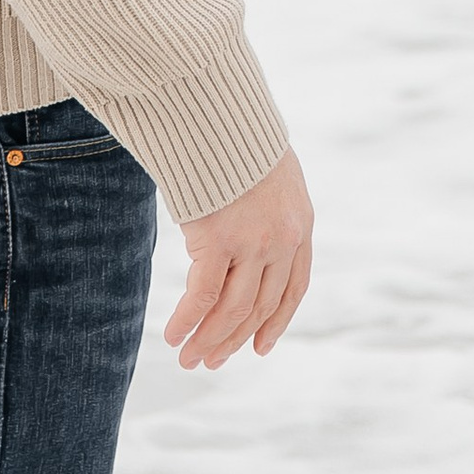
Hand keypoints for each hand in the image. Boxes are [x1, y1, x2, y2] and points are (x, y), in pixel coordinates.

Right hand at [162, 145, 313, 369]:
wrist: (223, 111)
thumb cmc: (239, 138)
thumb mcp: (273, 177)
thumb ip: (270, 214)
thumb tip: (251, 241)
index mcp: (301, 226)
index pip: (294, 289)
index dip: (276, 322)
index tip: (260, 348)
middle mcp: (282, 240)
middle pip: (259, 307)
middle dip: (233, 340)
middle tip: (210, 362)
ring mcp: (252, 242)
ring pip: (231, 310)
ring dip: (208, 340)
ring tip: (189, 359)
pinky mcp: (218, 240)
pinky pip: (201, 296)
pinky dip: (186, 321)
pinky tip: (173, 336)